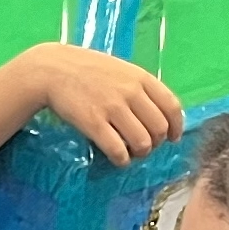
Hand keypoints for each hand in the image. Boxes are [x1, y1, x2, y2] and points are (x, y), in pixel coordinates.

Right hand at [23, 43, 182, 167]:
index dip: (176, 127)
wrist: (53, 69)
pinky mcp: (93, 123)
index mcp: (141, 78)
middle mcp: (130, 92)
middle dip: (155, 143)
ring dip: (139, 153)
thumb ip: (141, 88)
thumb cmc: (88, 70)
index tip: (172, 137)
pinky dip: (121, 160)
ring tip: (129, 151)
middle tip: (143, 144)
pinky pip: (118, 151)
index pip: (172, 107)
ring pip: (142, 143)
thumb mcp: (121, 70)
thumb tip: (161, 114)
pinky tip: (116, 156)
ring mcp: (112, 108)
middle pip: (159, 129)